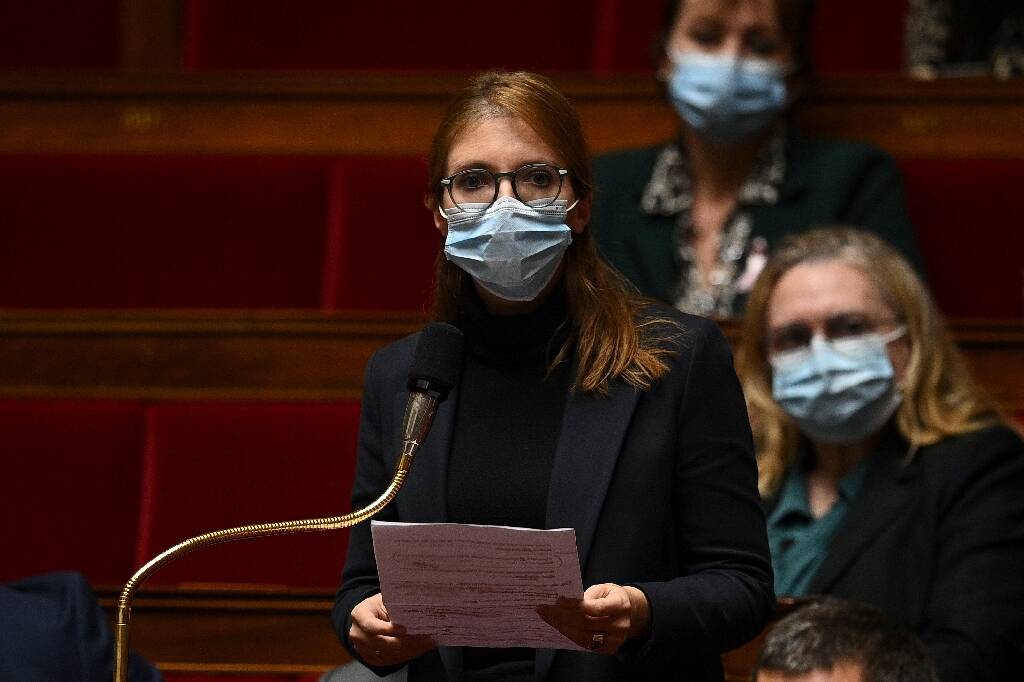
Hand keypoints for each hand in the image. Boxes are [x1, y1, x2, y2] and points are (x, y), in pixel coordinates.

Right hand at [349, 593, 435, 666]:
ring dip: (410, 650)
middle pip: (382, 643)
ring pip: (389, 654)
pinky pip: (390, 660)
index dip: (388, 629)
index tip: (405, 629)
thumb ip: (396, 605)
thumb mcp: (386, 599)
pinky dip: (407, 655)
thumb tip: (415, 609)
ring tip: (427, 643)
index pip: (371, 626)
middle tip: (425, 637)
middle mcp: (357, 634)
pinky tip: (419, 648)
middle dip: (405, 642)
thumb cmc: (382, 603)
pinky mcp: (371, 657)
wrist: (373, 614)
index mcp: (359, 615)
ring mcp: (362, 648)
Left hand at [536, 583, 650, 653]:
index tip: (558, 600)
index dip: (575, 605)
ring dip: (562, 627)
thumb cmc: (610, 596)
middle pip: (586, 623)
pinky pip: (584, 644)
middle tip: (544, 609)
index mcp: (621, 605)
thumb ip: (587, 595)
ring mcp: (615, 640)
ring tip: (548, 617)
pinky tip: (558, 626)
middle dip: (562, 616)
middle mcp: (620, 625)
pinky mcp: (609, 649)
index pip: (595, 608)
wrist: (628, 612)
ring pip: (583, 636)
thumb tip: (564, 602)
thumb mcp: (603, 588)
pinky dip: (569, 635)